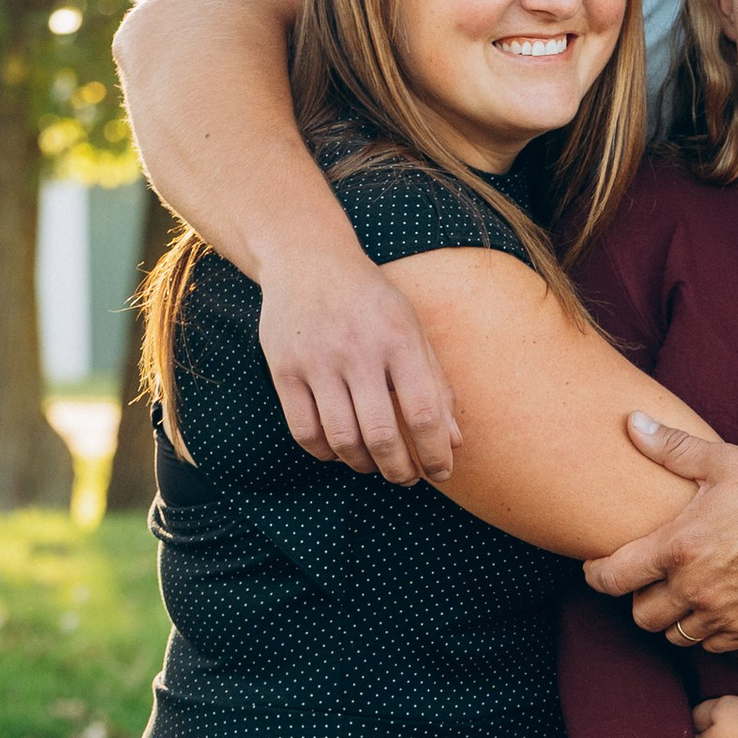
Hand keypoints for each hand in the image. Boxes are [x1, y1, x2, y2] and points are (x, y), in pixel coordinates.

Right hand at [257, 249, 462, 486]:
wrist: (307, 259)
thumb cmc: (370, 301)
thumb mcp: (412, 329)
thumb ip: (435, 384)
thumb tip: (454, 441)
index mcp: (398, 338)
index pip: (423, 412)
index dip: (435, 452)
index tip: (441, 473)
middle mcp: (357, 350)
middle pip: (381, 434)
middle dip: (399, 469)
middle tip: (407, 478)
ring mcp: (316, 360)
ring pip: (342, 439)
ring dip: (363, 465)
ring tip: (374, 465)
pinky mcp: (283, 368)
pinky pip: (304, 431)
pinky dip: (325, 452)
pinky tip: (339, 451)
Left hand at [585, 414, 737, 646]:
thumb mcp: (726, 463)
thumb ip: (672, 448)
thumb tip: (631, 422)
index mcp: (680, 547)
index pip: (613, 577)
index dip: (595, 575)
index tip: (596, 568)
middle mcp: (696, 588)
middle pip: (640, 615)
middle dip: (639, 599)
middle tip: (651, 581)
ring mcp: (724, 615)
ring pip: (674, 636)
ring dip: (673, 618)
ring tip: (684, 595)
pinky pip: (711, 645)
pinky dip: (707, 631)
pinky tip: (717, 607)